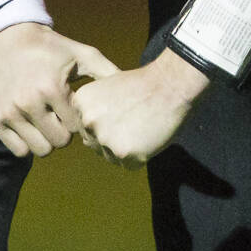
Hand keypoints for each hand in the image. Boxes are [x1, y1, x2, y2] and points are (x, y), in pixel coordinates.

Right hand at [0, 21, 118, 156]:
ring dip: (46, 139)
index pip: (77, 127)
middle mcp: (28, 102)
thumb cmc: (50, 47)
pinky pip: (19, 150)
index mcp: (52, 88)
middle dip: (64, 132)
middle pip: (60, 143)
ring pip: (40, 150)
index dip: (80, 120)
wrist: (6, 38)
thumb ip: (107, 72)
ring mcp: (9, 113)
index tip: (75, 107)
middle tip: (60, 116)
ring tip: (46, 120)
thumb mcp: (81, 54)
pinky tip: (31, 124)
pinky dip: (27, 142)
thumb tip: (134, 89)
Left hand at [73, 51, 207, 167]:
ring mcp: (105, 138)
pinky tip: (150, 137)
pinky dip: (140, 156)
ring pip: (111, 157)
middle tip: (133, 123)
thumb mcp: (108, 89)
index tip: (122, 114)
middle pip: (95, 143)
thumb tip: (85, 142)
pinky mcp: (123, 153)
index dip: (106, 123)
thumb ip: (94, 112)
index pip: (85, 127)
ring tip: (142, 129)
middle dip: (113, 138)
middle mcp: (88, 122)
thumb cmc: (143, 85)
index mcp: (81, 103)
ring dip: (125, 149)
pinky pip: (129, 165)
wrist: (169, 85)